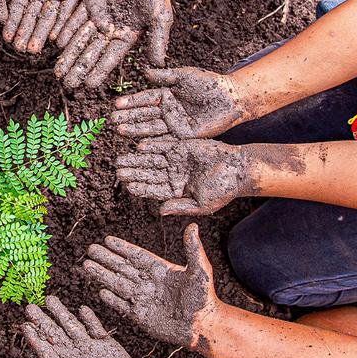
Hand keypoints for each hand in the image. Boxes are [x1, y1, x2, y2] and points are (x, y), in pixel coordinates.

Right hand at [0, 0, 102, 53]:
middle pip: (32, 16)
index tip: (6, 37)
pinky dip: (61, 26)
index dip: (12, 21)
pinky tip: (55, 39)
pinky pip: (67, 13)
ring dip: (40, 34)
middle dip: (25, 33)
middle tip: (19, 50)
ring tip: (33, 50)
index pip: (18, 5)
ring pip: (48, 18)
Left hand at [22, 297, 165, 357]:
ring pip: (73, 328)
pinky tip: (81, 309)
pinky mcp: (107, 346)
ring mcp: (90, 349)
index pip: (47, 352)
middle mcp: (76, 357)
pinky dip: (90, 319)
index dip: (36, 339)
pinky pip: (96, 328)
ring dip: (62, 314)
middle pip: (56, 336)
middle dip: (43, 321)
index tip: (25, 326)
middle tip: (31, 307)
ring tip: (50, 299)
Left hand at [55, 0, 173, 88]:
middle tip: (66, 83)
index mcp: (126, 37)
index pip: (110, 58)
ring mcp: (98, 17)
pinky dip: (67, 31)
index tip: (88, 85)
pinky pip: (75, 19)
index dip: (99, 71)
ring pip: (80, 39)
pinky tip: (57, 43)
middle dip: (79, 68)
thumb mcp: (160, 16)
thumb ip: (158, 40)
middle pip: (91, 53)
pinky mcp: (89, 2)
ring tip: (58, 71)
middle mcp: (110, 30)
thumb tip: (158, 65)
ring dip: (69, 54)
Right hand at [83, 224, 217, 350]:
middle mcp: (149, 283)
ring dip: (103, 275)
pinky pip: (122, 305)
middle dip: (106, 259)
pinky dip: (111, 299)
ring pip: (118, 284)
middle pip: (122, 268)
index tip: (107, 240)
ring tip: (86, 266)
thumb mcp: (199, 271)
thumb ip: (193, 249)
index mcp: (160, 270)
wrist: (202, 327)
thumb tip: (193, 226)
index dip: (122, 248)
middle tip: (90, 250)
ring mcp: (143, 299)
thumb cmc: (204, 298)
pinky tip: (100, 291)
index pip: (136, 256)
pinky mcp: (140, 316)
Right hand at [109, 68, 242, 138]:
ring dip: (135, 129)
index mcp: (166, 95)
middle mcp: (168, 111)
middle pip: (144, 115)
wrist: (230, 99)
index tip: (116, 104)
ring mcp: (175, 125)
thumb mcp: (185, 76)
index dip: (131, 102)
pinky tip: (139, 144)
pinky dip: (152, 142)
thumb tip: (145, 72)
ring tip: (120, 130)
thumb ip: (165, 76)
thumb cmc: (209, 84)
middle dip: (128, 117)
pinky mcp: (183, 137)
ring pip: (151, 128)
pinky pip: (165, 140)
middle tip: (112, 120)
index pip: (145, 99)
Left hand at [115, 138, 245, 215]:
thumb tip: (160, 212)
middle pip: (149, 173)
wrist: (239, 169)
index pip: (153, 190)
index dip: (140, 187)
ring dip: (137, 159)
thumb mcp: (202, 204)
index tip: (127, 186)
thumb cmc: (223, 190)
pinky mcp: (182, 146)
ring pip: (152, 159)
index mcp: (176, 191)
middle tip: (117, 170)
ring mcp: (177, 160)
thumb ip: (180, 206)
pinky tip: (140, 146)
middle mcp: (173, 175)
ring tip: (121, 158)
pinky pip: (164, 146)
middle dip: (133, 172)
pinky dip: (152, 146)